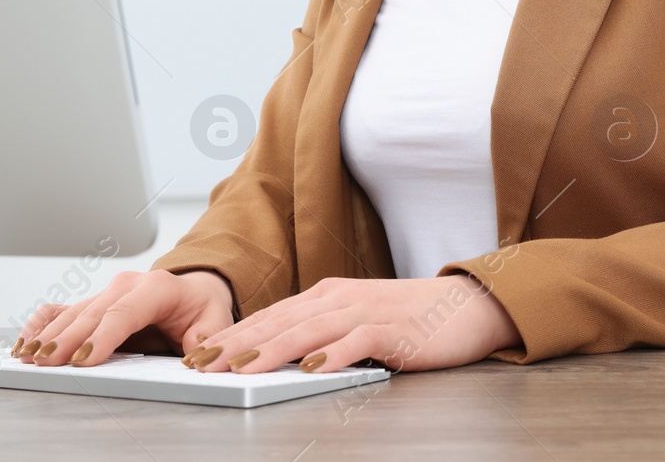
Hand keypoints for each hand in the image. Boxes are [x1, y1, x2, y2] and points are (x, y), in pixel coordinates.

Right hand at [16, 268, 234, 367]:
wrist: (194, 290)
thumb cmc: (201, 306)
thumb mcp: (215, 319)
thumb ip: (208, 335)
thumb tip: (197, 351)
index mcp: (156, 287)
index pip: (125, 313)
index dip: (103, 336)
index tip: (84, 359)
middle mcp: (126, 285)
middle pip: (92, 314)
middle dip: (67, 340)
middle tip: (47, 363)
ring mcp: (107, 291)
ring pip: (73, 314)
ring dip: (49, 335)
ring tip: (29, 356)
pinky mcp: (94, 302)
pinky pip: (63, 310)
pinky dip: (42, 324)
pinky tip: (26, 341)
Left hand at [184, 273, 520, 374]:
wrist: (465, 306)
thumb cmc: (409, 320)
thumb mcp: (355, 321)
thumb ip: (319, 334)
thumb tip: (275, 357)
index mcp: (328, 295)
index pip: (271, 315)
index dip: (233, 334)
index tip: (199, 354)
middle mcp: (341, 298)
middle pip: (280, 321)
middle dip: (237, 343)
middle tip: (203, 363)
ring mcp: (366, 311)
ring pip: (309, 330)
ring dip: (272, 349)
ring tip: (241, 367)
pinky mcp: (393, 329)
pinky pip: (357, 341)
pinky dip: (332, 355)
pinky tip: (310, 369)